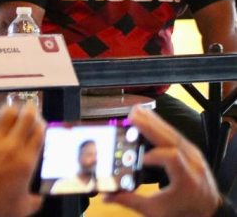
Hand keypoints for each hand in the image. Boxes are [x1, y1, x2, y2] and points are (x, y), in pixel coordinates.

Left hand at [0, 103, 44, 216]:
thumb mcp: (21, 208)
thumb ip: (34, 200)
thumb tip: (38, 197)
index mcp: (26, 162)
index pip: (38, 134)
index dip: (40, 125)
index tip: (40, 122)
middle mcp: (11, 147)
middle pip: (26, 118)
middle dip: (29, 110)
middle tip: (28, 108)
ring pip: (5, 114)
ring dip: (9, 109)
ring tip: (9, 108)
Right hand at [105, 106, 220, 216]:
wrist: (209, 211)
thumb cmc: (184, 212)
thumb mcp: (156, 211)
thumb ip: (131, 201)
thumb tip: (108, 196)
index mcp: (186, 179)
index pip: (172, 158)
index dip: (154, 155)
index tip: (139, 159)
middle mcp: (193, 163)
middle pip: (171, 139)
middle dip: (151, 126)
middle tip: (132, 116)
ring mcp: (194, 155)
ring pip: (173, 133)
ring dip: (154, 121)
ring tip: (137, 111)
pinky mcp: (192, 151)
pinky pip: (176, 134)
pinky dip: (161, 125)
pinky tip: (150, 118)